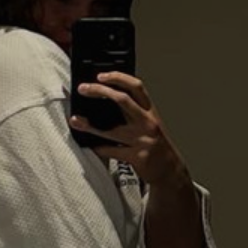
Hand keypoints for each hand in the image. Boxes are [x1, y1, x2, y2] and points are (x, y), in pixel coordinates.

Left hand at [71, 72, 189, 187]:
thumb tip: (109, 101)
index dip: (118, 77)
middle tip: (84, 89)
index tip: (101, 75)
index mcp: (150, 112)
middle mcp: (147, 123)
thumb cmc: (158, 147)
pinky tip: (91, 145)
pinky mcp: (137, 157)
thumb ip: (135, 113)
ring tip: (76, 120)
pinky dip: (99, 148)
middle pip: (122, 100)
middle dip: (100, 91)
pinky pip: (112, 151)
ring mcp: (142, 140)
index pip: (136, 87)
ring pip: (111, 129)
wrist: (171, 172)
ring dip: (90, 125)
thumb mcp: (151, 125)